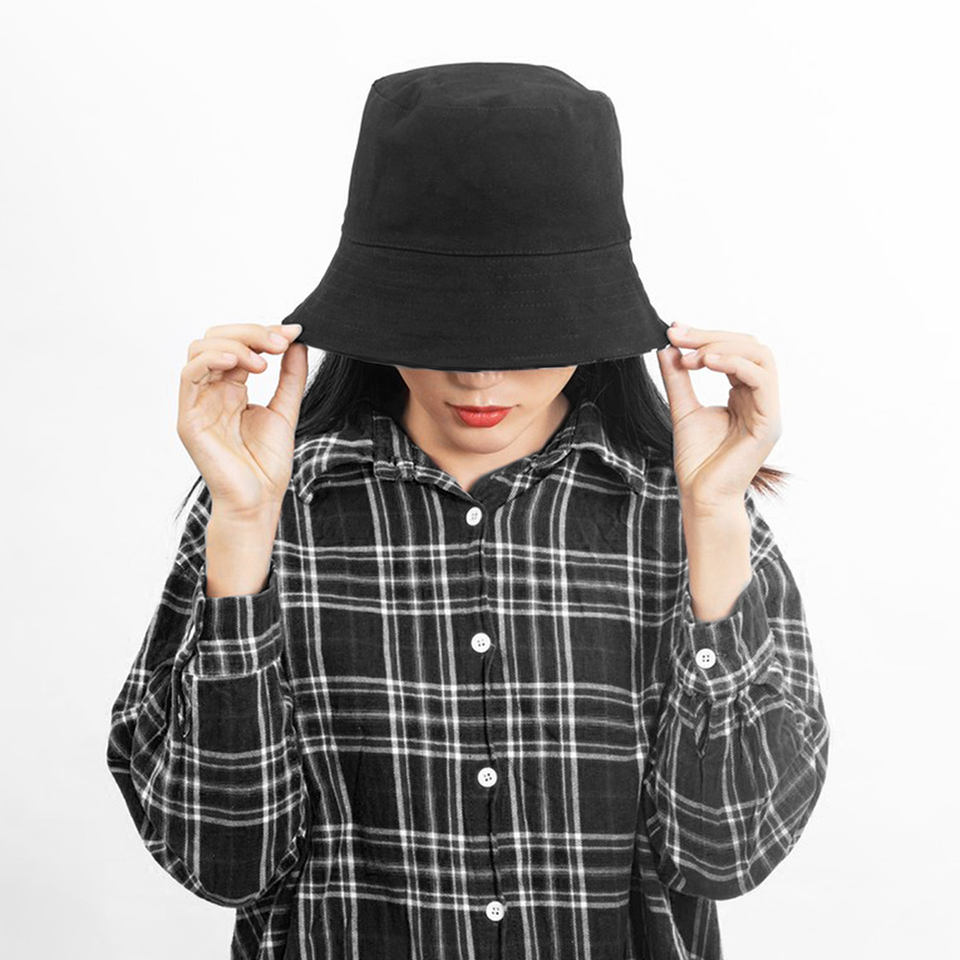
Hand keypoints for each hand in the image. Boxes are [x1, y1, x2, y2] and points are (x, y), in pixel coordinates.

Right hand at [177, 322, 307, 518]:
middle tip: (279, 343)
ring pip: (200, 350)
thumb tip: (296, 342)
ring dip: (234, 344)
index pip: (237, 344)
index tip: (292, 334)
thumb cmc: (267, 464)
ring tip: (263, 361)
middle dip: (250, 333)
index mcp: (231, 388)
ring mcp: (198, 403)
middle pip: (215, 339)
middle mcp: (211, 391)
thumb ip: (290, 377)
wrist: (259, 500)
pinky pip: (189, 376)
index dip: (262, 333)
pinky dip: (211, 361)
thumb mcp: (285, 410)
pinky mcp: (189, 418)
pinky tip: (238, 363)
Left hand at [656, 324, 781, 512]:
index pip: (734, 350)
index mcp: (744, 394)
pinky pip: (761, 380)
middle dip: (711, 336)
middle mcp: (760, 399)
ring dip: (722, 347)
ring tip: (691, 355)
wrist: (701, 497)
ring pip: (760, 356)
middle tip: (678, 336)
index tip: (674, 331)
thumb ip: (678, 378)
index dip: (705, 336)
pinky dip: (734, 364)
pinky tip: (706, 363)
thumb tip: (667, 347)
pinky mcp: (768, 423)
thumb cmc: (697, 461)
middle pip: (749, 346)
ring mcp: (768, 410)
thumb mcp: (683, 409)